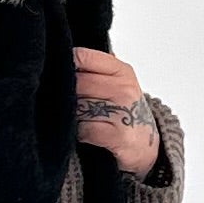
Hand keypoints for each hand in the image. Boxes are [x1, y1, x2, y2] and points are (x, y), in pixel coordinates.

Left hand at [73, 45, 160, 177]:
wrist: (145, 144)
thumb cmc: (125, 113)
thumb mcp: (119, 84)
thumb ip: (96, 71)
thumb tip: (65, 62)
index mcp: (122, 71)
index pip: (85, 57)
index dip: (67, 64)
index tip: (58, 72)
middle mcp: (124, 89)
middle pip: (78, 83)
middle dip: (68, 94)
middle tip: (68, 103)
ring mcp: (122, 112)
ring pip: (79, 106)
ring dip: (72, 115)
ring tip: (80, 119)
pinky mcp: (117, 135)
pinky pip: (84, 129)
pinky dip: (80, 133)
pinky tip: (86, 134)